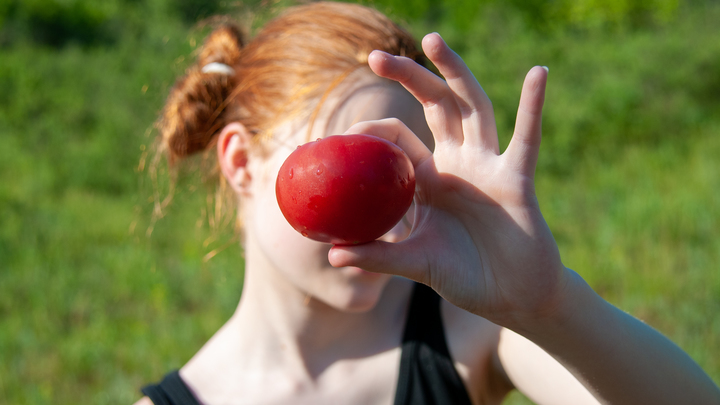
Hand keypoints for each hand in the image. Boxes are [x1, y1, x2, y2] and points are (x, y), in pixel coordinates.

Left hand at [328, 33, 568, 326]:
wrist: (510, 297)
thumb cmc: (462, 275)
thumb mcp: (415, 263)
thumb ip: (378, 256)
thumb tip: (332, 256)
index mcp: (428, 179)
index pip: (397, 138)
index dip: (372, 131)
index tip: (346, 134)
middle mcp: (457, 164)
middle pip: (433, 106)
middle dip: (408, 77)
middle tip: (374, 56)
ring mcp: (488, 167)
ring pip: (472, 108)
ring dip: (455, 72)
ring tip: (433, 41)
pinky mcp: (517, 180)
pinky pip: (526, 139)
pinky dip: (532, 108)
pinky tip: (537, 73)